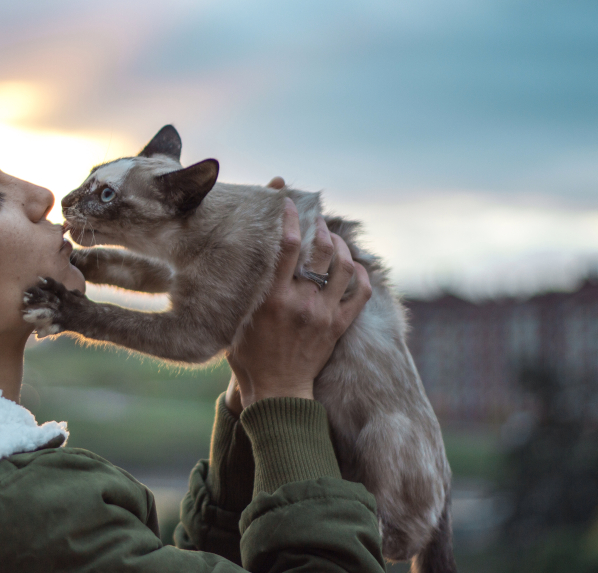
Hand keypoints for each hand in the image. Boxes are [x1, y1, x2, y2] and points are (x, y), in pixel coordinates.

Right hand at [225, 197, 371, 413]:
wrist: (276, 393)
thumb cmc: (249, 359)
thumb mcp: (236, 322)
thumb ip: (244, 294)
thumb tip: (241, 266)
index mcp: (273, 299)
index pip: (287, 246)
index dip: (290, 218)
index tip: (289, 203)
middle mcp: (302, 303)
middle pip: (321, 251)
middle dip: (321, 228)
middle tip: (317, 219)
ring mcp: (324, 314)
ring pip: (344, 267)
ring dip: (342, 246)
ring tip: (334, 238)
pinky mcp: (338, 327)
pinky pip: (360, 293)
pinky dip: (360, 274)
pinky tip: (354, 266)